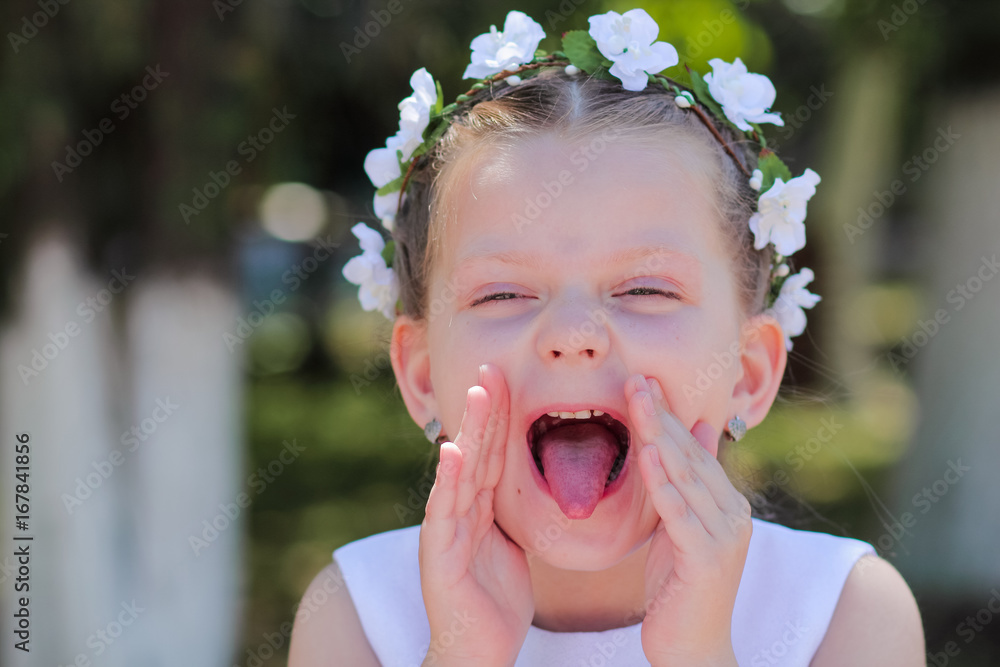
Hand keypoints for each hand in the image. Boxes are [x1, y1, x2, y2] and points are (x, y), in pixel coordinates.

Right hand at [418, 363, 533, 666]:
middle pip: (476, 451)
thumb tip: (532, 485)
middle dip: (485, 409)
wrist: (477, 653)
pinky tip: (452, 452)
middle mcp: (459, 512)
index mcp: (480, 509)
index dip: (500, 416)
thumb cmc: (494, 603)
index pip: (493, 453)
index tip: (509, 376)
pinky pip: (444, 512)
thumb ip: (511, 513)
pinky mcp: (439, 555)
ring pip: (460, 472)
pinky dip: (448, 481)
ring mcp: (446, 531)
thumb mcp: (511, 546)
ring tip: (477, 393)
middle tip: (493, 366)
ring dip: (468, 431)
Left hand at [626, 374, 751, 666]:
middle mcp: (733, 514)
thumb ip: (689, 482)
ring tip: (639, 403)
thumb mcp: (683, 525)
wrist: (693, 647)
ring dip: (660, 437)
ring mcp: (724, 536)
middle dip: (661, 415)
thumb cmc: (681, 586)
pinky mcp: (707, 560)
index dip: (667, 415)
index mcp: (727, 503)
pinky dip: (663, 484)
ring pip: (686, 478)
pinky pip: (680, 515)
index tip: (642, 382)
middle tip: (636, 380)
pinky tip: (646, 457)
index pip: (693, 450)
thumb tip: (699, 428)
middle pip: (690, 455)